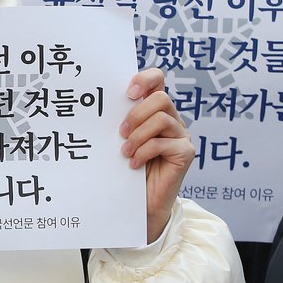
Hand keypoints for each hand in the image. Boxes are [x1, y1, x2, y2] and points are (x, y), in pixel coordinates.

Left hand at [121, 68, 193, 243]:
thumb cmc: (126, 170)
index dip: (145, 78)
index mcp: (154, 111)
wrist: (142, 203)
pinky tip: (133, 164)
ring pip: (162, 119)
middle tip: (121, 132)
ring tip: (125, 152)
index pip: (157, 79)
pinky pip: (163, 143)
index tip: (128, 92)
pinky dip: (144, 152)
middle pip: (161, 98)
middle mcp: (171, 119)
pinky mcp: (185, 153)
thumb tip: (97, 105)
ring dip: (138, 135)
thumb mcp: (119, 140)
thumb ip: (119, 121)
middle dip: (137, 113)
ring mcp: (181, 136)